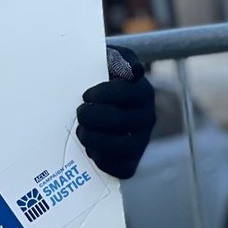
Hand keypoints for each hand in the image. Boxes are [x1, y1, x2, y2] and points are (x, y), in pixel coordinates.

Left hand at [76, 47, 155, 180]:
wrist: (97, 100)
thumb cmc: (101, 78)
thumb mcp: (108, 59)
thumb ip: (118, 58)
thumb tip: (133, 71)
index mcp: (141, 91)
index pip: (123, 93)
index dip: (101, 95)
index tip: (86, 95)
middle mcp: (146, 117)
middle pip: (118, 120)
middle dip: (91, 117)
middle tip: (80, 113)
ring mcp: (141, 140)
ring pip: (122, 146)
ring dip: (94, 140)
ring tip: (82, 132)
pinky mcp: (133, 160)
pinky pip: (124, 169)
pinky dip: (104, 162)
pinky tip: (92, 151)